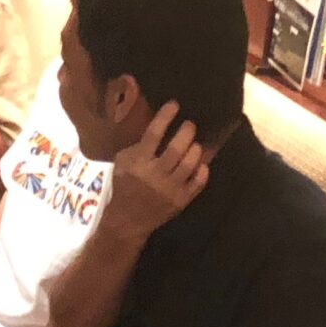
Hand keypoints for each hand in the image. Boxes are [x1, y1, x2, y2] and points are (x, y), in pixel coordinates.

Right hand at [99, 102, 209, 239]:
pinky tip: (201, 163)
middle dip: (187, 131)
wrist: (126, 221)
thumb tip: (157, 124)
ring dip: (196, 149)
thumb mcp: (122, 162)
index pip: (154, 133)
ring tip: (195, 144)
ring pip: (190, 164)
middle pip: (176, 148)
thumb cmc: (123, 186)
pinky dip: (203, 171)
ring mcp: (170, 189)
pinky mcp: (181, 201)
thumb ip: (137, 145)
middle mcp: (154, 174)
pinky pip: (198, 182)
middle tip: (190, 125)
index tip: (175, 105)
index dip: (166, 116)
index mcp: (138, 162)